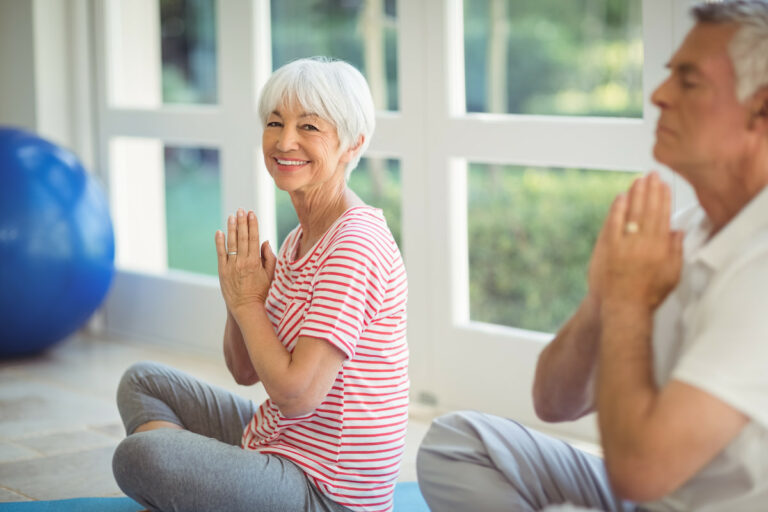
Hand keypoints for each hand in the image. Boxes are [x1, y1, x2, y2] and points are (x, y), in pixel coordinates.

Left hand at [215, 209, 276, 317]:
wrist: (246, 307)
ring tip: (232, 216)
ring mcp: (231, 266)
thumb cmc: (261, 291)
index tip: (252, 213)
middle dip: (242, 222)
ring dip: (231, 228)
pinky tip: (219, 232)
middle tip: (241, 210)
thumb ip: (269, 257)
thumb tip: (264, 241)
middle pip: (242, 238)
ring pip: (231, 243)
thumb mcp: (270, 275)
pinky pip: (220, 254)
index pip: (253, 238)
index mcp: (255, 262)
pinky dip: (219, 242)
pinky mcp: (223, 271)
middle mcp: (242, 262)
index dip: (252, 225)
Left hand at [593, 172, 682, 309]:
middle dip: (650, 190)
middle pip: (647, 210)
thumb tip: (677, 231)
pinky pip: (612, 223)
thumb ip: (675, 251)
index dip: (663, 198)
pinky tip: (620, 197)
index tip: (664, 185)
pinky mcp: (606, 247)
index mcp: (660, 248)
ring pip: (631, 213)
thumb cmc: (648, 294)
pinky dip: (617, 209)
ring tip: (638, 180)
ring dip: (634, 194)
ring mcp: (623, 244)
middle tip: (652, 175)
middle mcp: (642, 243)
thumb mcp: (671, 275)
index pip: (662, 216)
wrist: (622, 307)